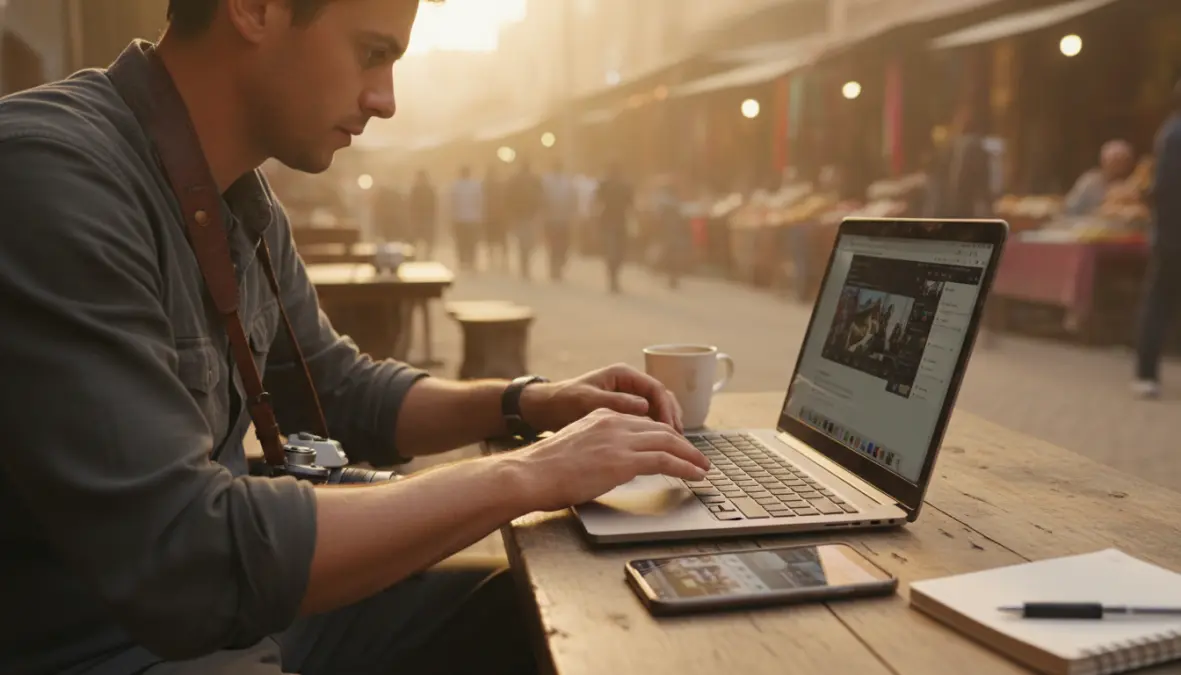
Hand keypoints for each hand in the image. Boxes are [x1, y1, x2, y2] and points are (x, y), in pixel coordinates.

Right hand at [508, 408, 709, 511]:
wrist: (530, 473)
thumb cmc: (544, 468)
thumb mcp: (576, 446)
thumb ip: (597, 448)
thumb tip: (607, 464)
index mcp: (602, 416)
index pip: (643, 422)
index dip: (664, 435)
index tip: (675, 446)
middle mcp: (614, 422)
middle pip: (660, 429)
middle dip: (683, 444)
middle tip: (698, 457)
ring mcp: (619, 440)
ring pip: (668, 442)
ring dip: (690, 456)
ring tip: (703, 467)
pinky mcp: (623, 460)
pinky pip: (665, 460)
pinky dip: (685, 467)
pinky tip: (695, 474)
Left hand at [520, 363, 682, 432]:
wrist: (542, 409)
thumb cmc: (562, 402)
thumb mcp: (588, 402)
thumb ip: (617, 403)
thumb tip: (646, 407)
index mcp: (623, 375)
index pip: (658, 390)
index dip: (669, 411)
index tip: (673, 431)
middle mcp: (628, 382)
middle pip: (662, 399)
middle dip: (673, 420)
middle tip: (681, 443)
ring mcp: (626, 395)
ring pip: (657, 410)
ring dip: (666, 427)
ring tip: (675, 448)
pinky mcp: (621, 410)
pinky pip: (645, 418)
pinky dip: (654, 431)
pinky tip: (658, 447)